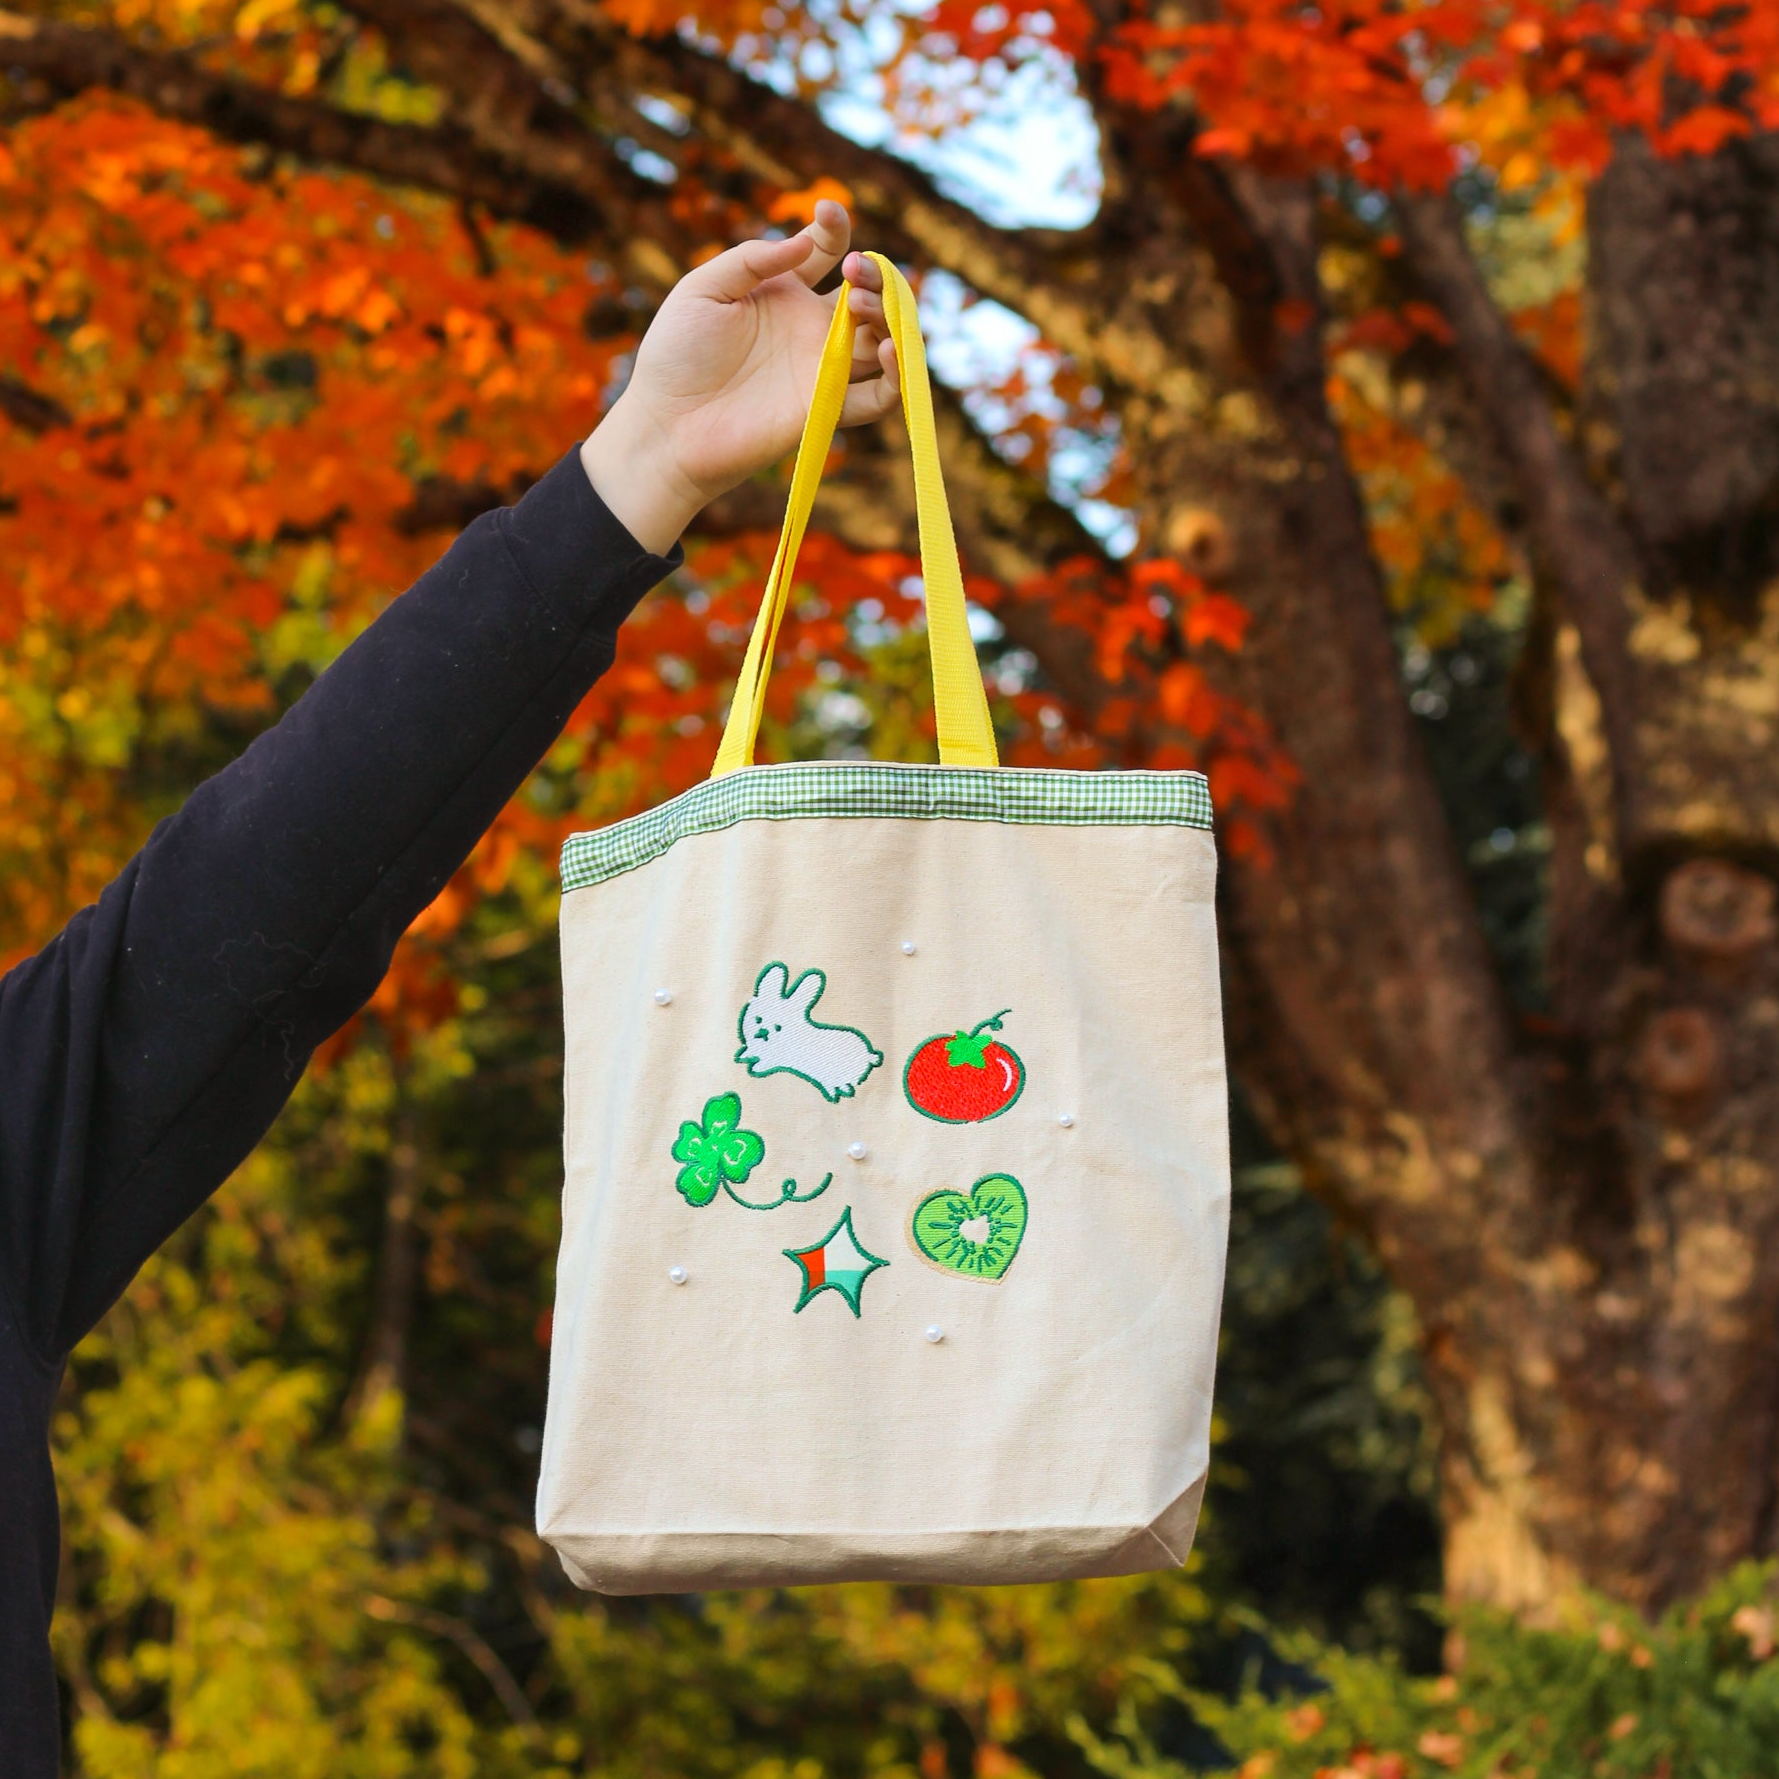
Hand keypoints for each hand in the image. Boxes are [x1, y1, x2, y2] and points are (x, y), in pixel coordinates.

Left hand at [579, 202, 898, 554]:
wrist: (667, 425)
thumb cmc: (676, 356)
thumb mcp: (703, 289)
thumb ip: (752, 259)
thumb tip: (804, 242)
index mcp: (782, 293)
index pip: (827, 252)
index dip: (835, 229)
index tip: (826, 214)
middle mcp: (810, 329)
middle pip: (867, 295)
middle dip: (875, 275)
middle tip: (854, 272)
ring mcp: (822, 370)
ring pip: (882, 341)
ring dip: (889, 319)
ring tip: (863, 307)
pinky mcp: (826, 410)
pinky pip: (879, 397)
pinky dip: (897, 376)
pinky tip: (888, 350)